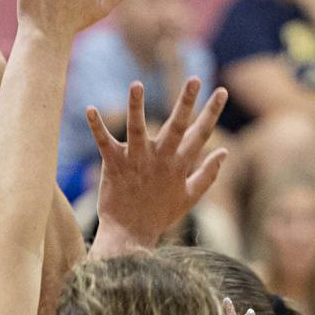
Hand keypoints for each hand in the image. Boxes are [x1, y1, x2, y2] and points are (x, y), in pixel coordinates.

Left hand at [90, 78, 227, 250]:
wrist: (130, 236)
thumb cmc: (159, 215)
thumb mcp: (190, 197)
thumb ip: (208, 174)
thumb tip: (224, 152)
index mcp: (179, 165)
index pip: (200, 134)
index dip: (212, 112)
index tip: (221, 90)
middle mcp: (160, 160)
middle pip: (176, 127)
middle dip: (186, 102)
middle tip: (195, 78)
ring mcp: (137, 162)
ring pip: (137, 129)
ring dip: (136, 106)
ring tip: (137, 84)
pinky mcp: (114, 166)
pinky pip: (104, 143)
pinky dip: (96, 127)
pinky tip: (90, 109)